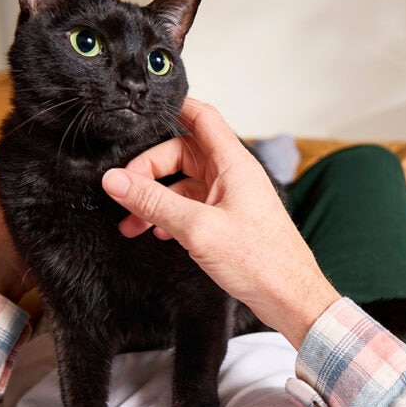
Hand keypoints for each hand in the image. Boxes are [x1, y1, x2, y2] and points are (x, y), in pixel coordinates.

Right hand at [101, 98, 340, 348]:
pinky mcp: (229, 219)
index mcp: (233, 163)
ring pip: (184, 183)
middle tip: (125, 191)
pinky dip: (171, 215)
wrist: (289, 298)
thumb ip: (153, 202)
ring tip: (131, 223)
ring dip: (156, 199)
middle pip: (183, 152)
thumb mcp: (197, 229)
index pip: (202, 117)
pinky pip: (193, 206)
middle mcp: (233, 174)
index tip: (143, 113)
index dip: (174, 107)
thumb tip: (116, 181)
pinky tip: (158, 233)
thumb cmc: (261, 262)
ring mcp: (231, 197)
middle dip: (150, 169)